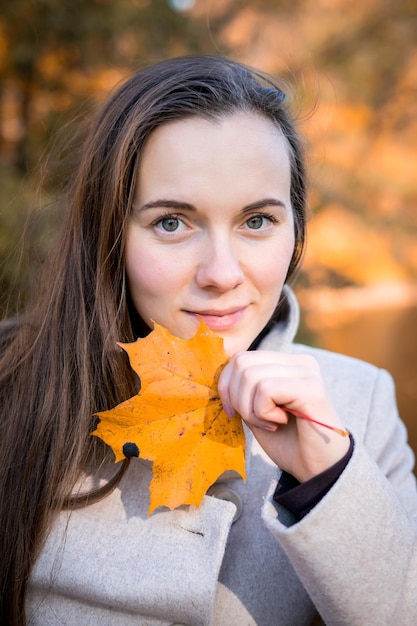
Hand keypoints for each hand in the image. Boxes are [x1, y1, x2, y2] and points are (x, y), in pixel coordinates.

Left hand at [218, 351, 349, 481]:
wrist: (317, 470)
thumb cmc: (288, 442)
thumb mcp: (256, 410)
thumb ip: (242, 389)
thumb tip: (220, 377)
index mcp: (286, 362)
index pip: (240, 358)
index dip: (226, 386)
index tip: (233, 412)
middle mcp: (300, 361)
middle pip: (241, 363)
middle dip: (237, 398)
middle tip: (255, 420)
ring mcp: (307, 372)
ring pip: (251, 376)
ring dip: (251, 409)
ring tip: (269, 423)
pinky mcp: (311, 389)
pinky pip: (266, 389)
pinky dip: (263, 412)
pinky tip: (279, 422)